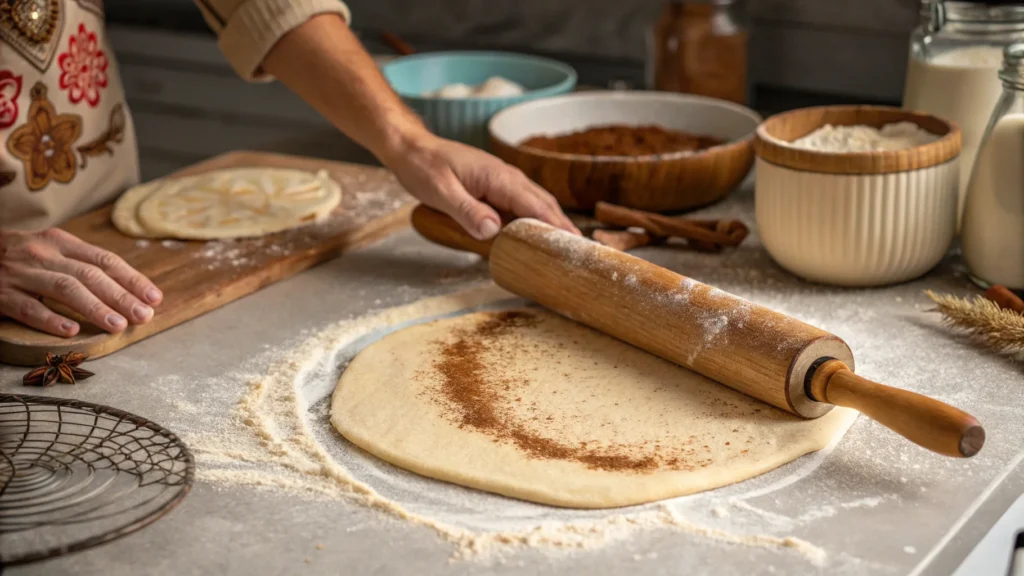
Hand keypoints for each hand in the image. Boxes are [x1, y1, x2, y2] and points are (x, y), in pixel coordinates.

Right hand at [0, 228, 161, 336]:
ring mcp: (21, 274)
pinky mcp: (0, 294)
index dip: (132, 279)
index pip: (104, 260)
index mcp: (61, 242)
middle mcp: (43, 255)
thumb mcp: (50, 251)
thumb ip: (82, 266)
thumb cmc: (19, 257)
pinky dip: (50, 319)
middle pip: (90, 275)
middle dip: (121, 296)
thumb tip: (128, 290)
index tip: (154, 298)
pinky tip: (71, 331)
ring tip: (119, 325)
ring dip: (95, 307)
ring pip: (64, 288)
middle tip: (144, 315)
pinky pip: (28, 307)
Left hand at [382, 132, 579, 239]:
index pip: (535, 204)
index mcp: (498, 177)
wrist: (411, 148)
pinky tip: (536, 232)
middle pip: (543, 203)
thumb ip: (467, 211)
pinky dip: (535, 217)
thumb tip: (493, 232)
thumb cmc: (423, 167)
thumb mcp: (440, 192)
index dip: (556, 225)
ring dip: (551, 222)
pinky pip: (521, 203)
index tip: (573, 243)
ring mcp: (502, 180)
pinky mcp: (495, 186)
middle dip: (562, 226)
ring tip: (565, 246)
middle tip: (578, 252)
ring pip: (535, 202)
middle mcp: (506, 176)